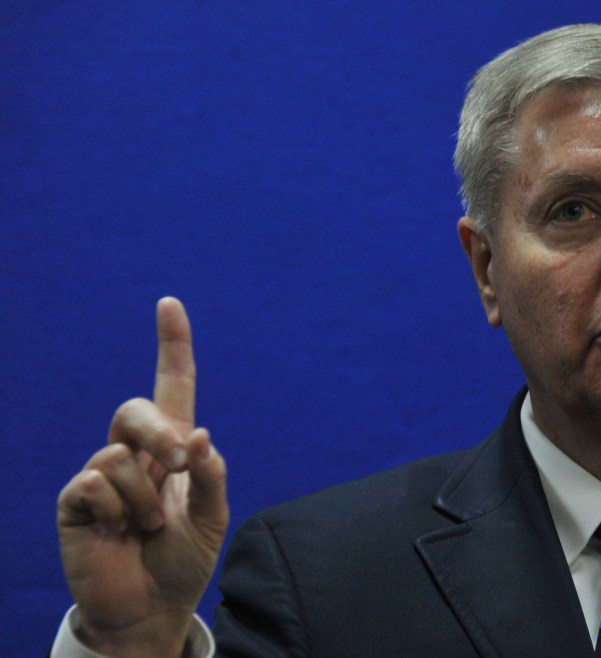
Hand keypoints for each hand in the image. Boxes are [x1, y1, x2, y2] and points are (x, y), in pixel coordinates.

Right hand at [57, 297, 228, 657]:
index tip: (170, 303)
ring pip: (118, 454)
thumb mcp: (214, 515)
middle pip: (136, 409)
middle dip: (160, 431)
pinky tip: (120, 532)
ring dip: (145, 497)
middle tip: (182, 466)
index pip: (172, 387)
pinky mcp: (77, 501)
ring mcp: (103, 475)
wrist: (152, 607)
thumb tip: (200, 434)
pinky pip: (94, 482)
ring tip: (150, 528)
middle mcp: (137, 452)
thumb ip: (212, 474)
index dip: (172, 346)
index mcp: (174, 447)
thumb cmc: (185, 558)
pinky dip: (117, 510)